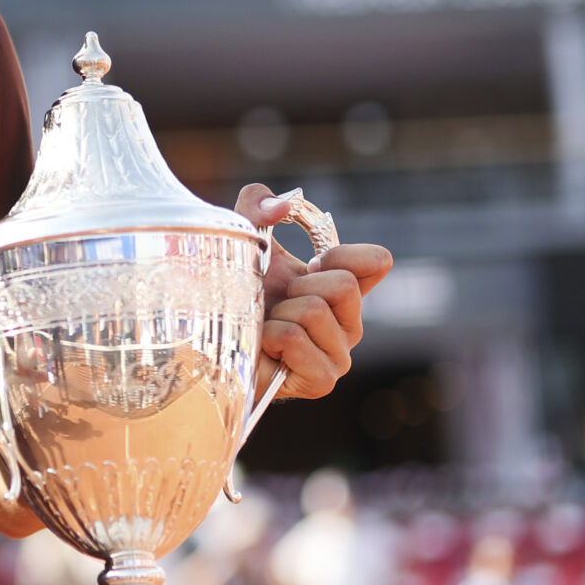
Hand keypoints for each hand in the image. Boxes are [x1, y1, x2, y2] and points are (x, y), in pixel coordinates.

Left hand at [236, 183, 393, 401]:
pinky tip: (263, 347)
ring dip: (277, 312)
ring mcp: (338, 356)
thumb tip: (283, 203)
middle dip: (296, 286)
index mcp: (343, 290)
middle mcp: (348, 325)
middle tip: (275, 303)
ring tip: (265, 325)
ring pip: (316, 310)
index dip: (343, 254)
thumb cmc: (232, 293)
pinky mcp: (321, 381)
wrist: (206, 341)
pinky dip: (268, 335)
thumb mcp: (244, 239)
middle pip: (343, 286)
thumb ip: (259, 203)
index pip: (378, 262)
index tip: (311, 263)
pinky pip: (294, 337)